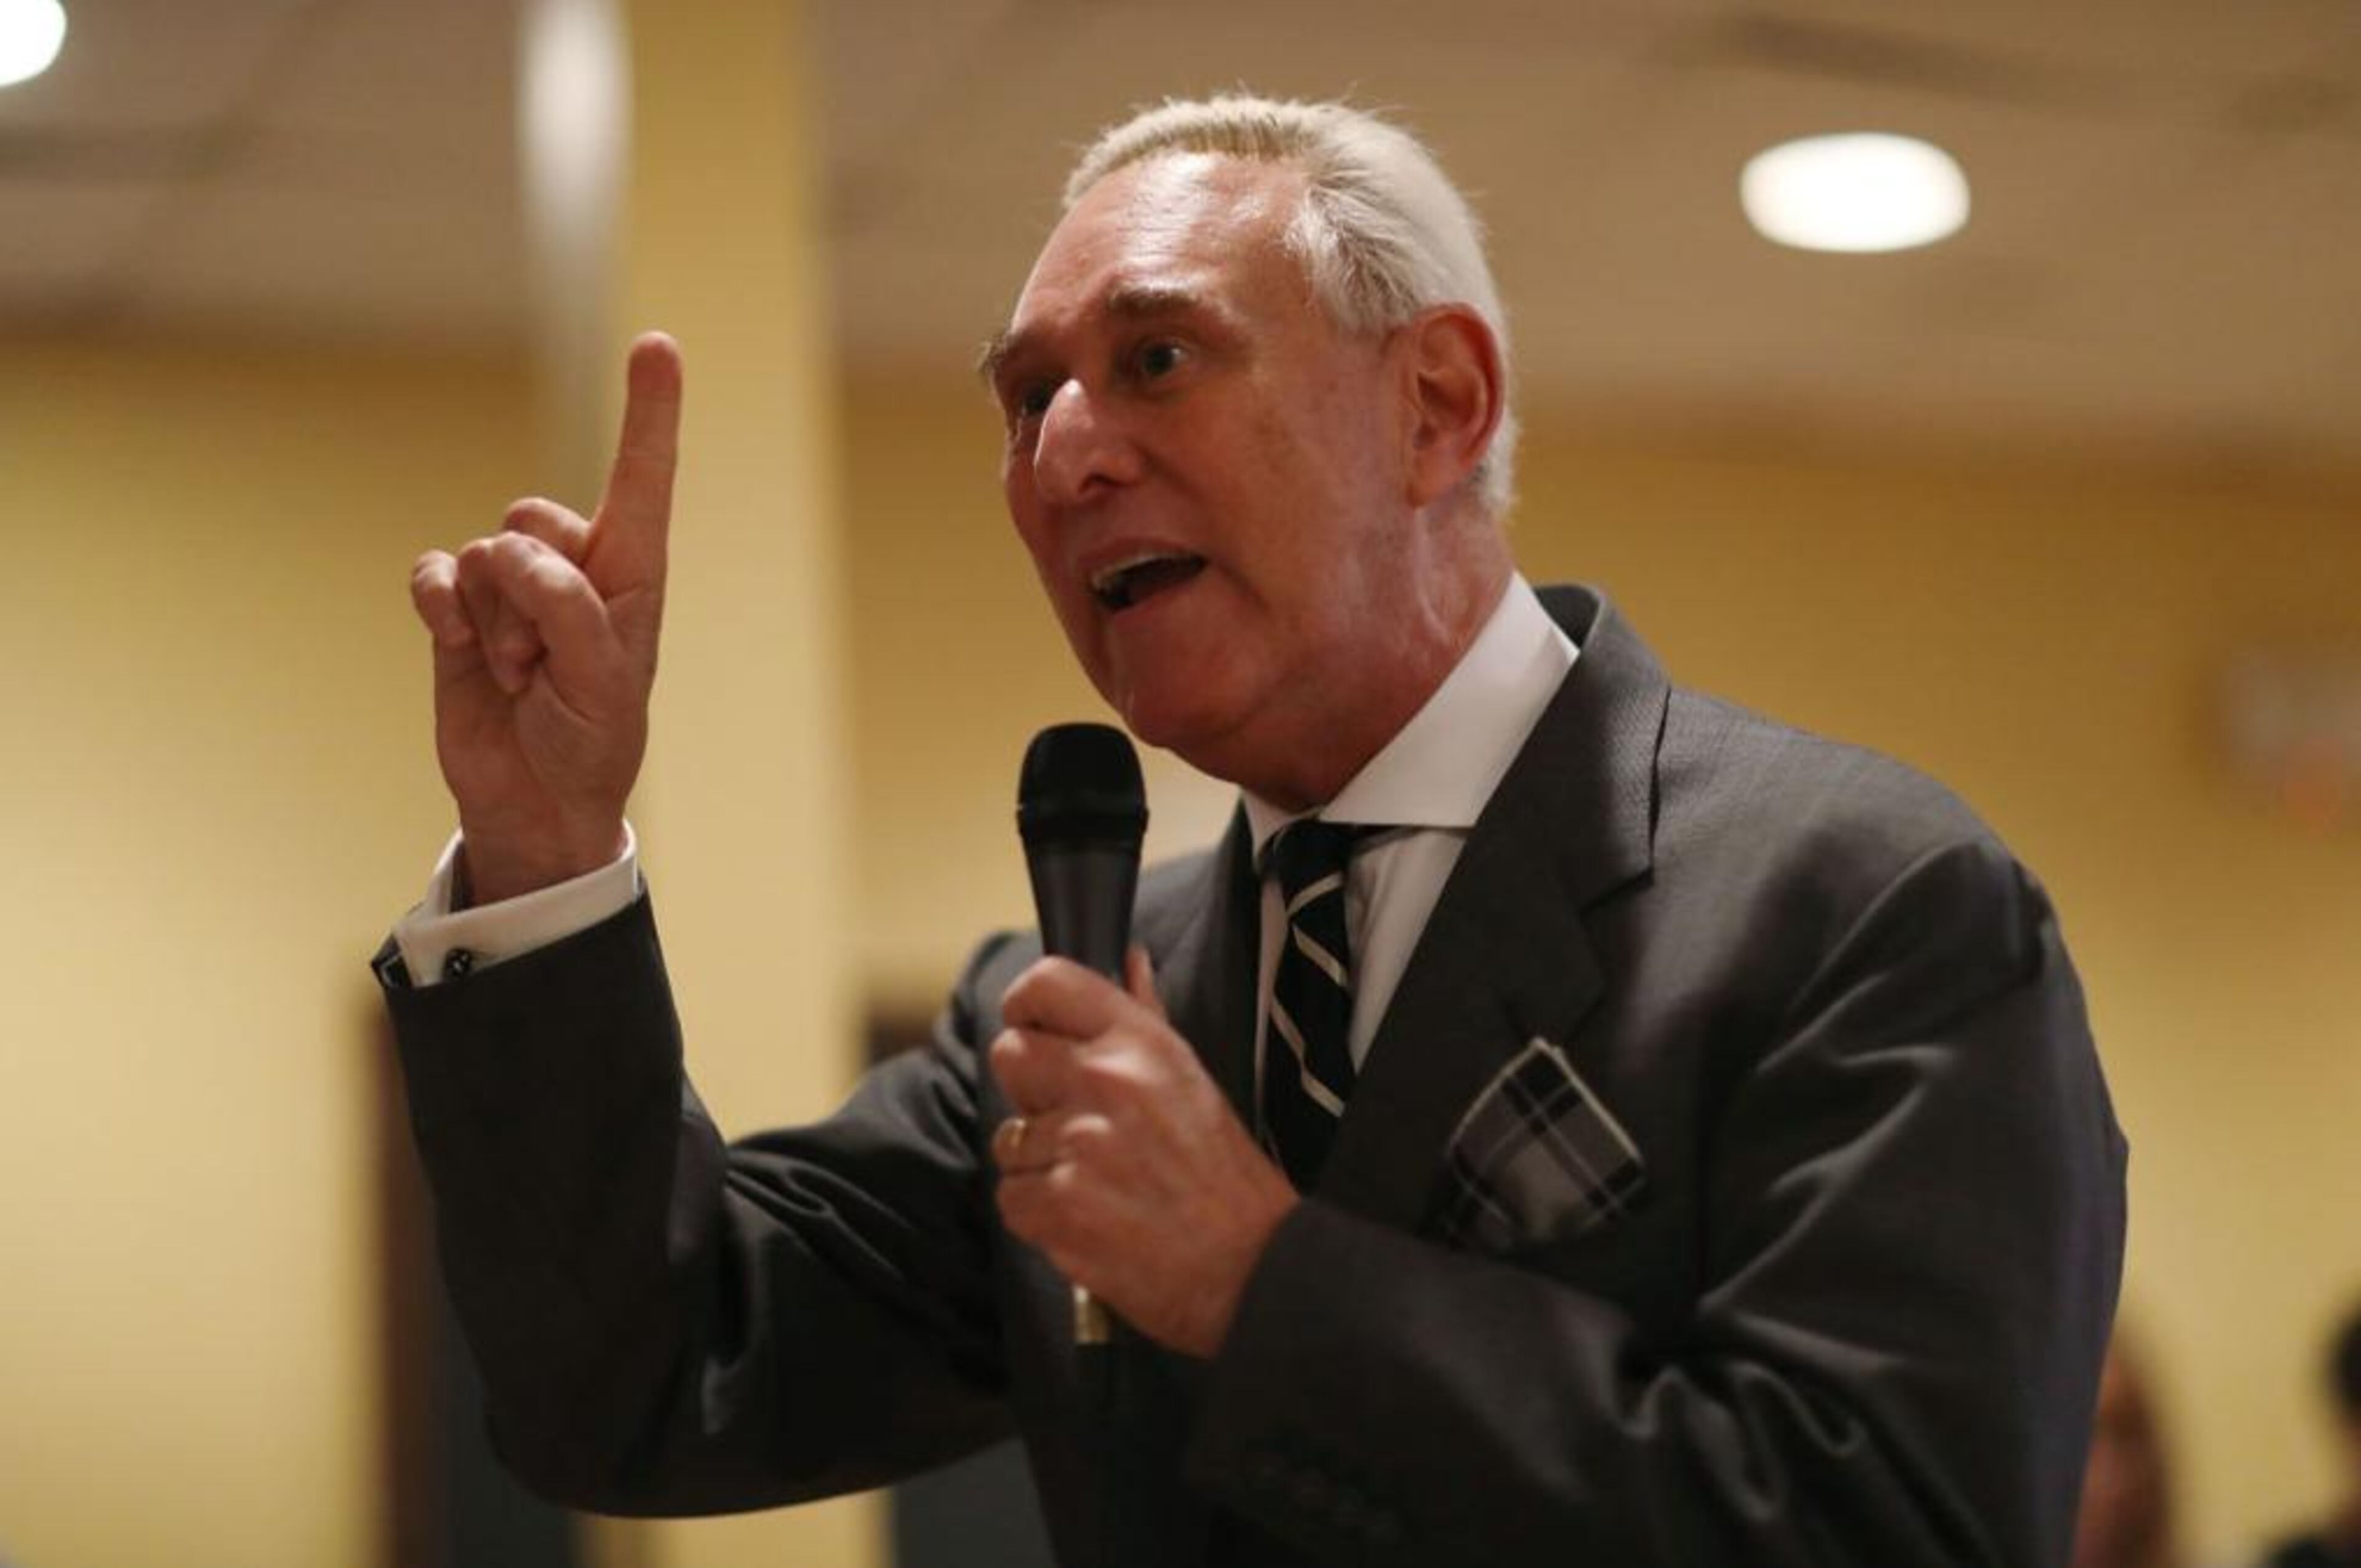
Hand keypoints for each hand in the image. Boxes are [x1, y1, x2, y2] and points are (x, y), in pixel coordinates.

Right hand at [408, 333, 681, 902]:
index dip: (650, 411)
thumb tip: (510, 555)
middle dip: (533, 596)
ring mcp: (512, 587)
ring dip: (496, 623)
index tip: (658, 345)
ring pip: (484, 555)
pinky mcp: (460, 609)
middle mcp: (574, 566)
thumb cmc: (590, 742)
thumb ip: (570, 610)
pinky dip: (440, 604)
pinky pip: (435, 571)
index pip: (643, 478)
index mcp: (633, 574)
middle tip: (547, 666)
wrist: (536, 802)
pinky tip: (455, 644)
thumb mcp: (604, 684)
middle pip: (535, 519)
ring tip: (519, 677)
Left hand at [989, 949, 1298, 1357]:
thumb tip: (1127, 958)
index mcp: (1139, 1043)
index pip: (1045, 983)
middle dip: (1031, 1092)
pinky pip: (1010, 1196)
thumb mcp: (1192, 1077)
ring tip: (1097, 1183)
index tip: (1035, 1031)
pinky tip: (1087, 1217)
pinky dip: (1040, 1214)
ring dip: (1040, 1163)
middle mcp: (1103, 1082)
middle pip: (1009, 1055)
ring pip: (1008, 1137)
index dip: (1026, 1006)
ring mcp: (1076, 1145)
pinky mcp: (1056, 1206)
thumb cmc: (1223, 1175)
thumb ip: (1146, 1016)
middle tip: (1073, 1123)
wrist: (1249, 1267)